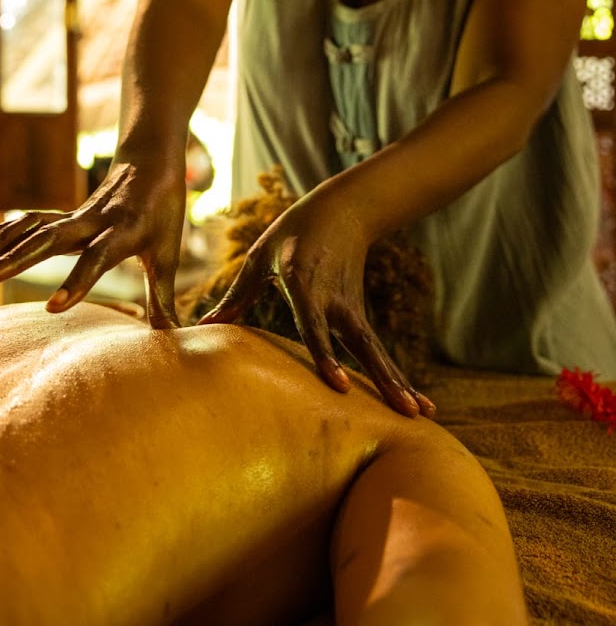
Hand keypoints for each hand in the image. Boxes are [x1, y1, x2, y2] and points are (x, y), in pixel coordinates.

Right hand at [0, 161, 186, 327]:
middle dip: (16, 261)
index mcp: (122, 234)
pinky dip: (2, 229)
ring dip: (3, 245)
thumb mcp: (167, 255)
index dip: (77, 284)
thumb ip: (163, 298)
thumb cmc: (163, 214)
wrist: (150, 163)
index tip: (52, 308)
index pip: (96, 261)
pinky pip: (29, 221)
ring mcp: (74, 216)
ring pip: (34, 229)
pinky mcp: (64, 215)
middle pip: (50, 242)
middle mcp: (93, 222)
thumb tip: (174, 336)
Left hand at [198, 187, 434, 417]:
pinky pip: (378, 350)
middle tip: (402, 411)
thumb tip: (204, 325)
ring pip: (376, 351)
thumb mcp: (260, 258)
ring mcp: (352, 308)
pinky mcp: (360, 315)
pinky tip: (416, 403)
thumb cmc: (291, 234)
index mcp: (306, 283)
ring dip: (397, 383)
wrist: (342, 211)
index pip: (316, 326)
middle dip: (379, 378)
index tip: (339, 385)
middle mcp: (335, 300)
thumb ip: (237, 296)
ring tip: (420, 415)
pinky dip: (397, 375)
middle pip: (360, 345)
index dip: (327, 356)